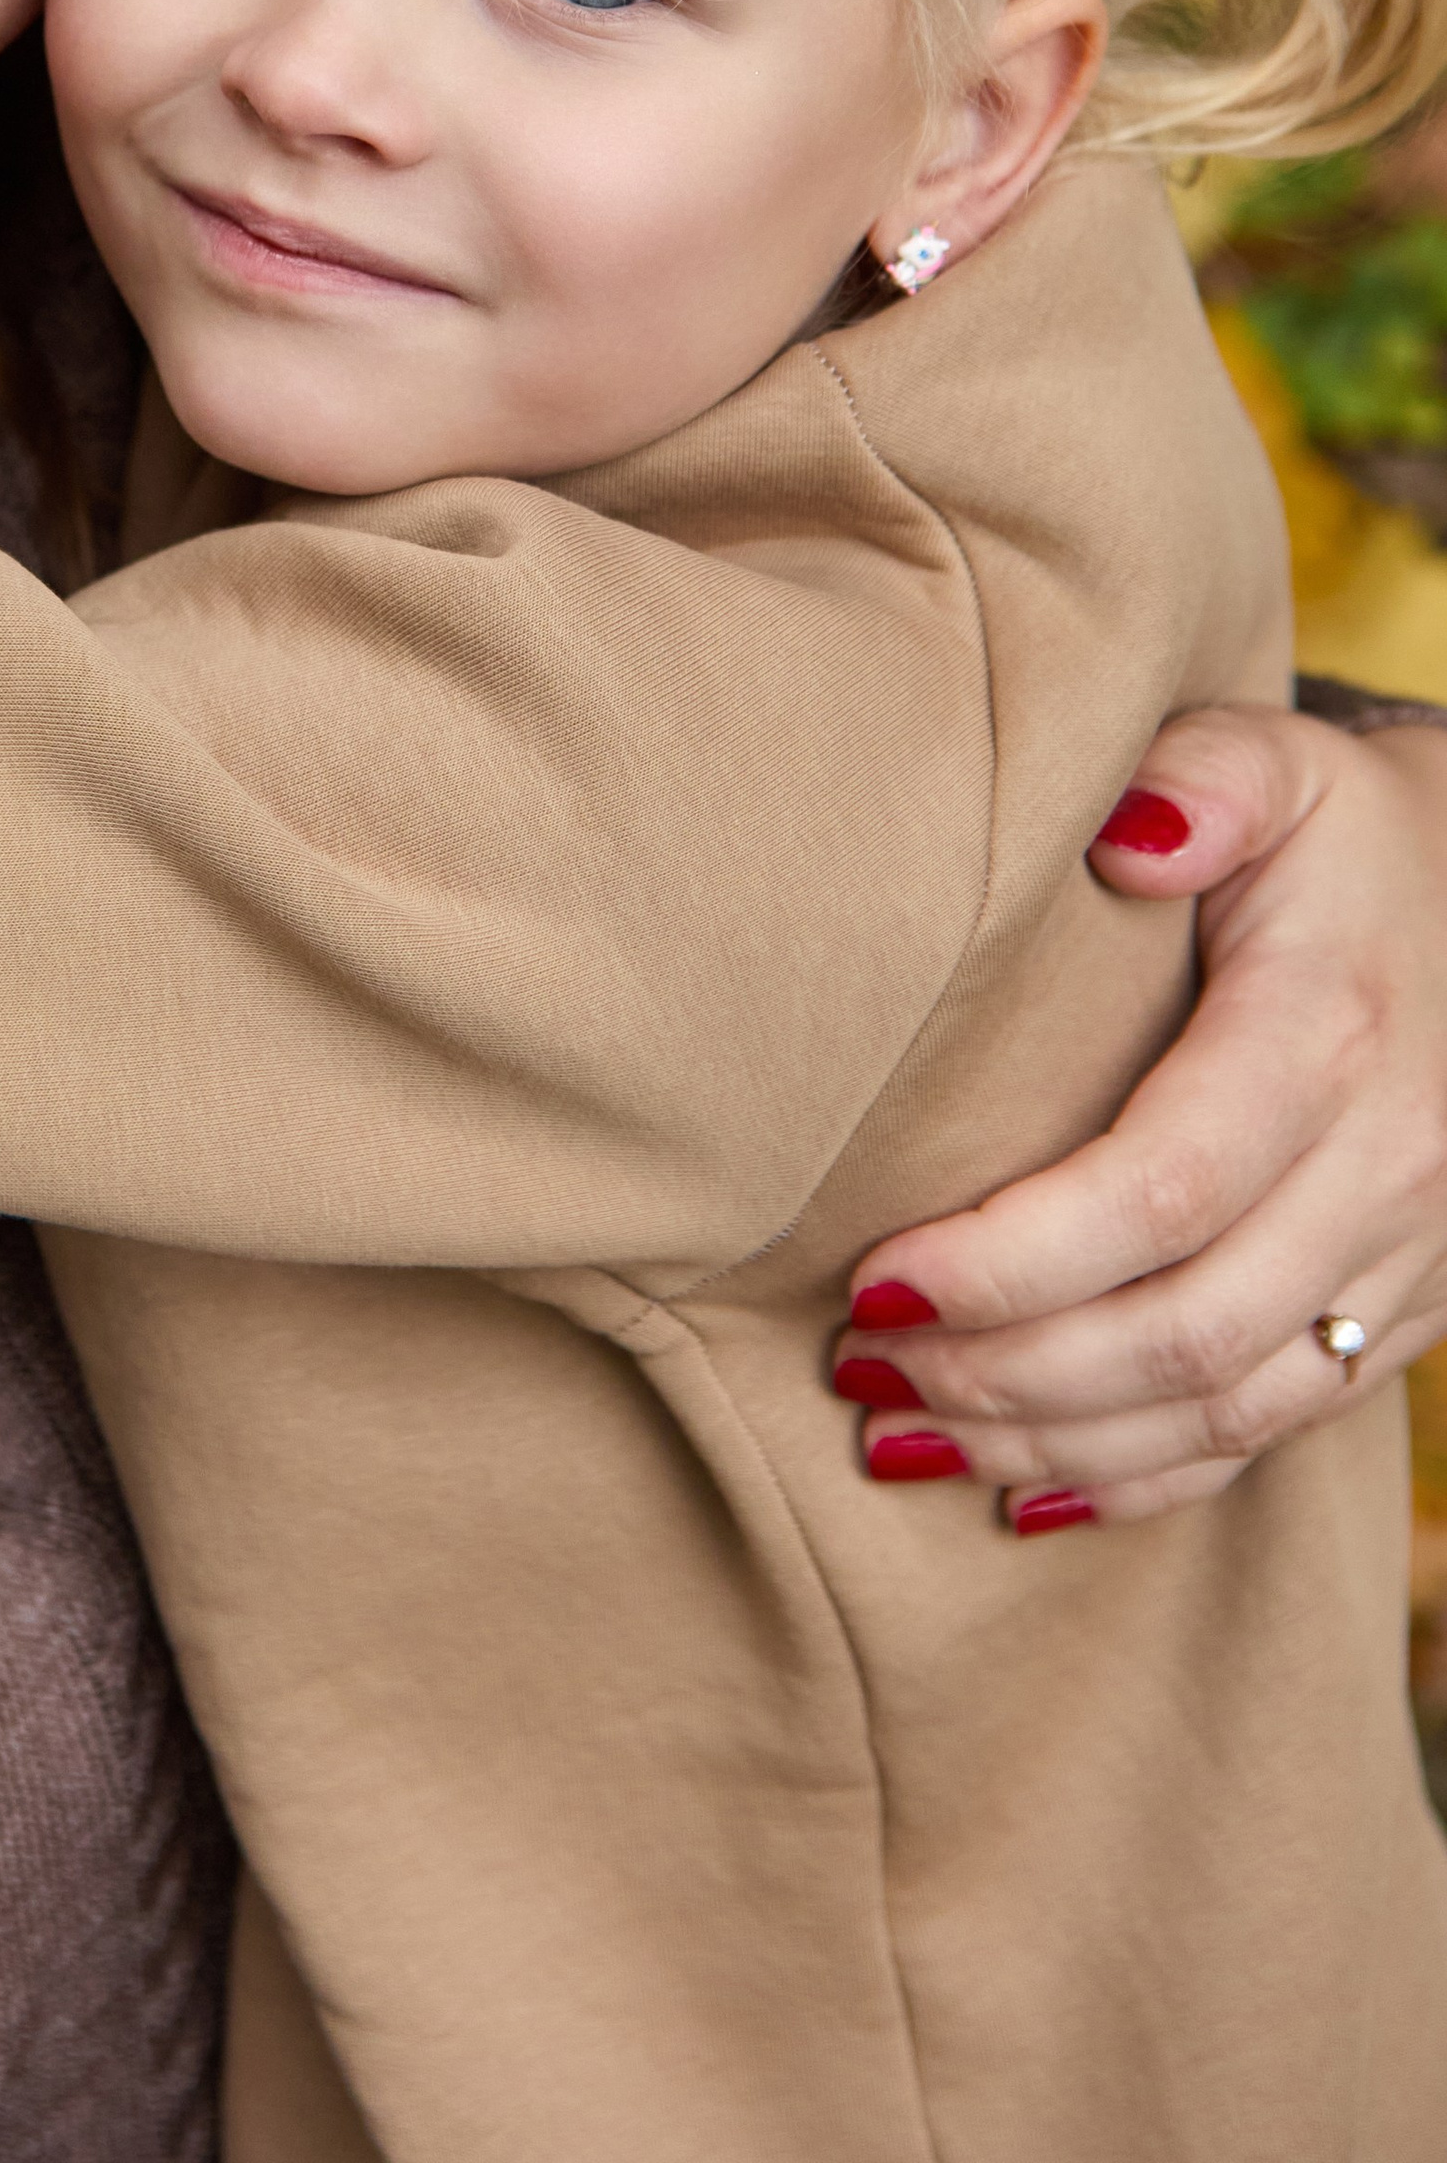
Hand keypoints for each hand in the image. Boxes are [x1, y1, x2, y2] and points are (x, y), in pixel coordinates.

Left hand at [833, 705, 1446, 1528]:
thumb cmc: (1344, 834)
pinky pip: (1277, 1426)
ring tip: (903, 1432)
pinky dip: (1150, 1475)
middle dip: (1004, 1370)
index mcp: (1328, 1042)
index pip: (1157, 1193)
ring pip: (1224, 1403)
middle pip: (1181, 1328)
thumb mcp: (1284, 764)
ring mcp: (1407, 1260)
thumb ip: (1203, 781)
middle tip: (858, 1368)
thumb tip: (1124, 839)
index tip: (873, 1279)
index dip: (1010, 1261)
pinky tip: (1030, 1485)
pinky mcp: (1405, 1311)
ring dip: (1055, 1438)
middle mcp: (1386, 1172)